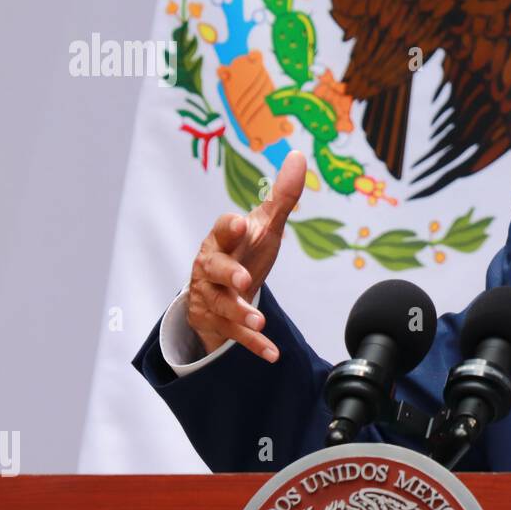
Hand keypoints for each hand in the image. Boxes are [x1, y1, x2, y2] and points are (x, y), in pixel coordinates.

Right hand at [185, 150, 306, 361]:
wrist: (220, 290)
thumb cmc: (243, 251)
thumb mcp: (264, 226)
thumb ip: (282, 196)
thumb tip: (300, 156)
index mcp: (222, 241)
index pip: (222, 230)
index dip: (229, 228)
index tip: (241, 224)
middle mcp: (211, 268)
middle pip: (213, 270)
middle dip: (228, 274)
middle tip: (244, 279)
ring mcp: (213, 297)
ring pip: (222, 305)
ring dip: (241, 313)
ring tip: (259, 321)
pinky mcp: (219, 323)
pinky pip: (235, 336)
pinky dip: (254, 345)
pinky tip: (272, 353)